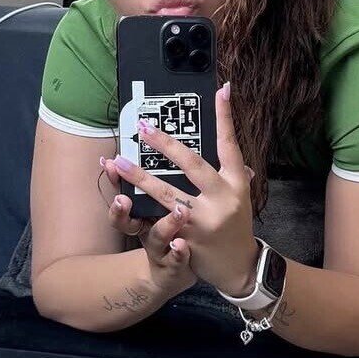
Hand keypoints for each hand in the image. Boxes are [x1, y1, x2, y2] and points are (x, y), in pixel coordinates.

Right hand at [99, 157, 195, 297]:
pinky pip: (176, 258)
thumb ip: (160, 179)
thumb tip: (158, 141)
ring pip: (156, 237)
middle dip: (121, 209)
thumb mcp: (162, 204)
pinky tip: (182, 245)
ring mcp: (159, 248)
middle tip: (122, 198)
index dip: (113, 181)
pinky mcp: (174, 264)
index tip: (108, 164)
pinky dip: (177, 252)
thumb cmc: (169, 230)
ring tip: (178, 211)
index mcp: (141, 213)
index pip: (122, 193)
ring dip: (164, 224)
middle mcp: (145, 230)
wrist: (174, 272)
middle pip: (128, 220)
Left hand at [107, 83, 258, 295]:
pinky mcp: (187, 240)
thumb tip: (226, 138)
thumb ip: (231, 172)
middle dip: (166, 145)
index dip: (226, 117)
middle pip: (193, 165)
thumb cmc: (236, 226)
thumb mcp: (241, 197)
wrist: (239, 268)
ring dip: (139, 177)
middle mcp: (223, 200)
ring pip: (167, 194)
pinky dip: (140, 210)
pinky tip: (122, 201)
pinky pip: (159, 221)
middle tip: (143, 126)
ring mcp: (204, 221)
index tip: (221, 89)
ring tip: (117, 162)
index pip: (231, 145)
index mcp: (238, 184)